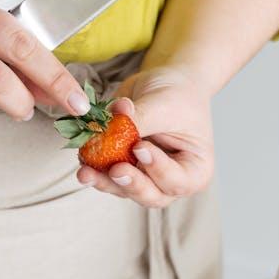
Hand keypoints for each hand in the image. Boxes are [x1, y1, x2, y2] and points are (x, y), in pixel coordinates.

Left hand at [77, 67, 214, 208]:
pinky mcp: (125, 169)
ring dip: (105, 182)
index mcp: (195, 170)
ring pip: (125, 190)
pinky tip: (83, 160)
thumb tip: (108, 130)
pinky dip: (95, 170)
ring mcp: (146, 178)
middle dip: (131, 184)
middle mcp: (172, 181)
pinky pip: (108, 176)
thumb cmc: (178, 94)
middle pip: (151, 195)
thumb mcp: (164, 104)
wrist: (166, 83)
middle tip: (116, 170)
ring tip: (87, 171)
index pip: (177, 180)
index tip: (140, 148)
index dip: (158, 169)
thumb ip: (140, 120)